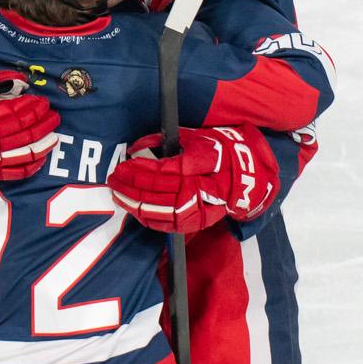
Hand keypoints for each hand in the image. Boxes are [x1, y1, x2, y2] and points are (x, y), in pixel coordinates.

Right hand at [0, 71, 57, 184]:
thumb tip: (18, 80)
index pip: (14, 113)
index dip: (31, 107)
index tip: (42, 101)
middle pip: (23, 132)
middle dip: (42, 123)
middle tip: (54, 116)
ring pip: (23, 153)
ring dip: (41, 143)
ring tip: (53, 135)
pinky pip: (14, 173)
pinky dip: (30, 166)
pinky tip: (41, 157)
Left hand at [108, 126, 277, 233]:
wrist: (247, 176)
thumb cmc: (216, 152)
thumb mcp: (194, 137)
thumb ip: (163, 140)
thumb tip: (135, 147)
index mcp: (205, 163)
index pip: (168, 170)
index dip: (143, 169)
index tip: (124, 165)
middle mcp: (206, 187)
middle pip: (163, 192)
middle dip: (134, 187)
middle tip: (115, 180)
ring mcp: (205, 207)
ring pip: (166, 211)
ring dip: (138, 204)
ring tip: (119, 196)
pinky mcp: (201, 221)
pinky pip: (172, 226)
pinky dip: (151, 220)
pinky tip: (135, 211)